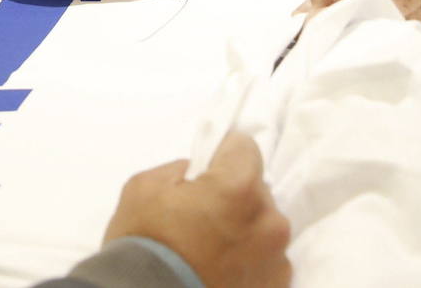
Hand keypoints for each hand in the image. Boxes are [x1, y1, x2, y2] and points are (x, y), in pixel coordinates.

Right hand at [103, 131, 289, 287]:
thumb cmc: (143, 244)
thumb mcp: (145, 187)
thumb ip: (181, 169)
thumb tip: (199, 174)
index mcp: (240, 187)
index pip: (244, 147)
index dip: (222, 155)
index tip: (205, 170)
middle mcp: (268, 220)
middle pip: (256, 189)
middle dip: (233, 195)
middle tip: (201, 216)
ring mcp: (277, 258)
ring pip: (263, 226)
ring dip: (243, 229)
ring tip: (211, 249)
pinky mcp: (276, 286)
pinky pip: (266, 260)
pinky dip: (249, 261)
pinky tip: (220, 270)